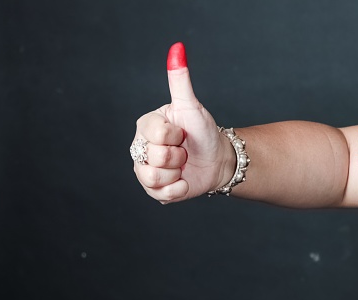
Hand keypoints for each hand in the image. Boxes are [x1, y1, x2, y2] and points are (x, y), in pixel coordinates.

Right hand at [133, 42, 233, 203]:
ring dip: (176, 173)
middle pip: (154, 157)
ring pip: (153, 177)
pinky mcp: (155, 191)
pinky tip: (183, 180)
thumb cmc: (202, 131)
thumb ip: (180, 80)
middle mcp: (140, 148)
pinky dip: (178, 189)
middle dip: (178, 155)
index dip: (175, 136)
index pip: (155, 134)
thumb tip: (177, 47)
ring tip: (182, 165)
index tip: (181, 133)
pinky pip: (161, 194)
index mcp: (146, 126)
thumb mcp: (191, 106)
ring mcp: (145, 171)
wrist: (217, 159)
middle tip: (184, 150)